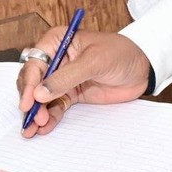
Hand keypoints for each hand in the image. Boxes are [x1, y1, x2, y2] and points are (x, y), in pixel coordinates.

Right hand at [16, 28, 152, 136]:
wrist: (142, 68)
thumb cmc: (121, 54)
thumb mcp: (94, 62)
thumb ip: (66, 77)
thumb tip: (39, 93)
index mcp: (57, 42)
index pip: (34, 63)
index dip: (28, 83)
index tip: (29, 101)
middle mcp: (55, 59)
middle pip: (33, 82)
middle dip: (31, 101)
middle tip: (35, 118)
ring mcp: (62, 78)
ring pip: (42, 98)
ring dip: (37, 113)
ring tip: (34, 129)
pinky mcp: (71, 93)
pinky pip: (56, 106)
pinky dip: (50, 117)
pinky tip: (45, 128)